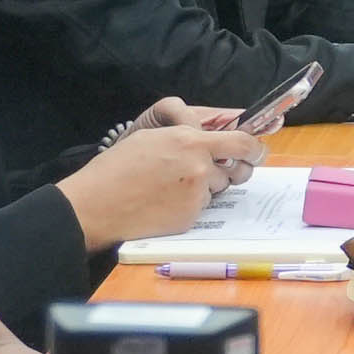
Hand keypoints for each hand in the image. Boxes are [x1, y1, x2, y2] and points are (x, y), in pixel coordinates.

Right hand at [55, 104, 267, 250]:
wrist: (96, 205)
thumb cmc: (117, 168)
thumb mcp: (152, 137)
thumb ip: (186, 135)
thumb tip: (209, 138)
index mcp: (191, 141)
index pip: (242, 142)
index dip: (255, 148)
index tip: (258, 151)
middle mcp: (200, 167)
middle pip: (234, 169)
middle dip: (229, 171)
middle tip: (211, 172)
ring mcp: (196, 194)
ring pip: (217, 189)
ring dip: (204, 189)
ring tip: (170, 188)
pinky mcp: (190, 217)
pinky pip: (201, 208)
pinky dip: (189, 206)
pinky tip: (164, 204)